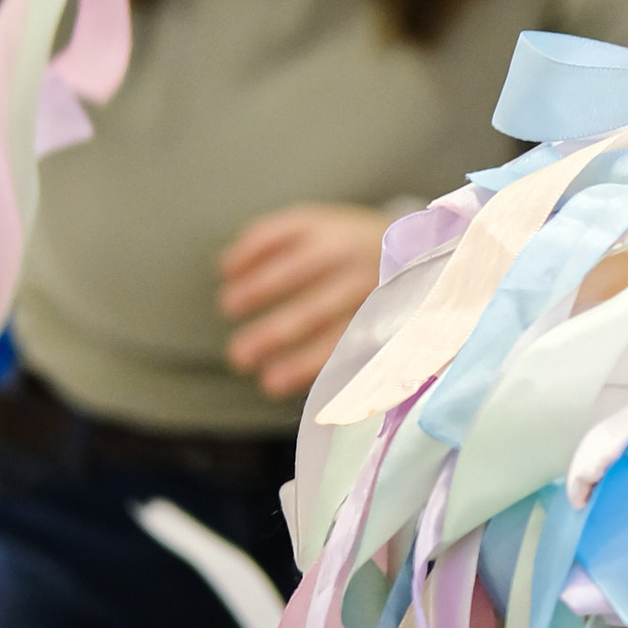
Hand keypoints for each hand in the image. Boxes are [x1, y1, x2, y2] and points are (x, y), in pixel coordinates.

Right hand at [217, 203, 387, 400]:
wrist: (403, 242)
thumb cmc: (378, 304)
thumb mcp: (380, 332)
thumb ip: (354, 363)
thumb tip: (321, 410)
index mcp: (382, 309)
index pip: (341, 343)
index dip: (302, 364)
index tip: (269, 385)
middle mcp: (365, 273)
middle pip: (316, 308)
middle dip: (273, 333)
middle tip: (237, 357)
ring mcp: (342, 239)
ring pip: (296, 264)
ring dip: (258, 287)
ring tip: (228, 307)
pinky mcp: (319, 217)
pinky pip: (282, 229)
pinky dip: (250, 247)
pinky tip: (225, 268)